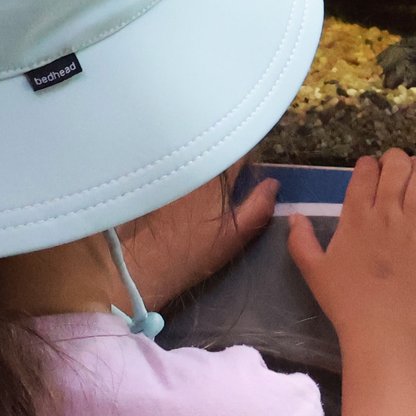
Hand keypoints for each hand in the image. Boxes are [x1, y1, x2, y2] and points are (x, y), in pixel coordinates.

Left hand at [116, 162, 278, 310]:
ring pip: (192, 155)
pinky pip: (173, 163)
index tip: (246, 173)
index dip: (245, 158)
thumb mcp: (234, 237)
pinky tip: (178, 189)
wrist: (142, 266)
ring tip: (200, 186)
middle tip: (224, 181)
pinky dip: (180, 169)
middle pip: (214, 149)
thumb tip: (273, 184)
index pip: (239, 150)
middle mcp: (192, 164)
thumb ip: (259, 207)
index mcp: (216, 176)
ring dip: (200, 163)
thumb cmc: (192, 254)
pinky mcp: (150, 176)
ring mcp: (169, 169)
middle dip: (222, 159)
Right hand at [287, 149, 415, 349]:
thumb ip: (300, 241)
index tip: (369, 167)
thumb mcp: (312, 271)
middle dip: (396, 159)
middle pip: (396, 170)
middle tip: (397, 163)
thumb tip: (294, 216)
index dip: (368, 164)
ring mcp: (415, 229)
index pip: (364, 175)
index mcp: (356, 218)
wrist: (381, 329)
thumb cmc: (346, 302)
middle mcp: (387, 215)